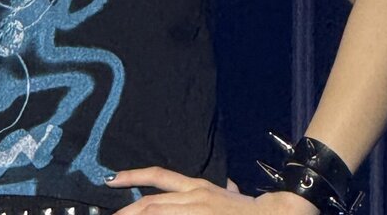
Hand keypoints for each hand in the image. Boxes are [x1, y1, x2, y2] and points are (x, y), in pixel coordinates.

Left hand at [107, 167, 319, 213]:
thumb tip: (231, 186)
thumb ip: (226, 189)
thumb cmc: (254, 209)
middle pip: (151, 202)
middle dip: (128, 210)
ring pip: (157, 213)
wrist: (274, 214)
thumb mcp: (234, 193)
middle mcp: (193, 196)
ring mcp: (197, 211)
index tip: (111, 179)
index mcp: (198, 186)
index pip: (159, 176)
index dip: (133, 176)